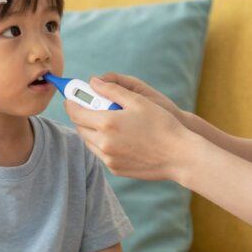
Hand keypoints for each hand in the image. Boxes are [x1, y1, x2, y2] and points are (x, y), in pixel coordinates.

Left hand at [66, 78, 192, 180]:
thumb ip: (112, 89)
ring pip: (89, 142)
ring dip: (92, 131)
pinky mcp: (115, 169)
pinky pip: (101, 154)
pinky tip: (119, 137)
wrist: (179, 156)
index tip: (72, 97)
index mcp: (106, 124)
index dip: (71, 103)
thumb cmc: (162, 124)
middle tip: (92, 107)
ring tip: (107, 122)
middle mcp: (103, 143)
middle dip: (82, 116)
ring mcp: (109, 159)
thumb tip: (93, 81)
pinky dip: (103, 144)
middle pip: (80, 128)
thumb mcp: (138, 100)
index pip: (76, 112)